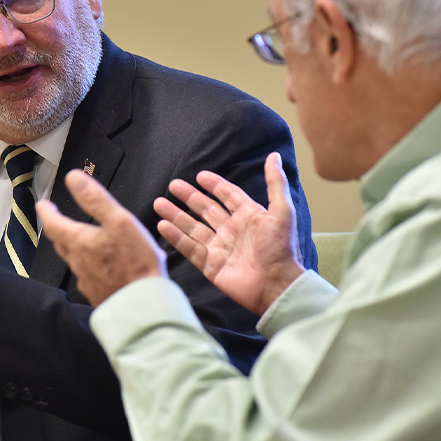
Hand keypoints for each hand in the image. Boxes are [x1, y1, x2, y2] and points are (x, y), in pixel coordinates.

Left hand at [37, 169, 166, 305]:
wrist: (143, 306)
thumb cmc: (135, 262)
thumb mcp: (119, 221)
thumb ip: (95, 199)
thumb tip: (73, 177)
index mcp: (79, 242)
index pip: (53, 224)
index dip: (46, 212)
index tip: (43, 205)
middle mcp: (77, 262)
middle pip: (61, 243)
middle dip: (58, 229)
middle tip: (58, 219)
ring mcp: (86, 281)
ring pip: (74, 260)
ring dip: (73, 247)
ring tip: (80, 239)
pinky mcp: (97, 294)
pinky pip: (88, 275)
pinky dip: (89, 265)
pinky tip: (101, 266)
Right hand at [154, 152, 304, 314]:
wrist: (276, 284)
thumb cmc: (282, 248)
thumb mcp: (281, 211)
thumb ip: (275, 183)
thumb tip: (273, 156)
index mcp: (249, 216)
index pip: (228, 196)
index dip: (215, 185)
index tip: (200, 175)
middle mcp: (232, 231)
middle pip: (206, 210)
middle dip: (189, 198)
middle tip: (172, 185)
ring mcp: (220, 248)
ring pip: (193, 228)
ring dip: (176, 215)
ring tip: (159, 203)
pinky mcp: (211, 266)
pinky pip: (190, 249)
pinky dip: (176, 237)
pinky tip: (163, 226)